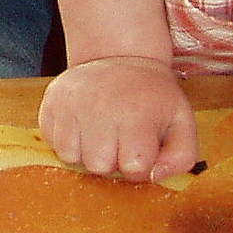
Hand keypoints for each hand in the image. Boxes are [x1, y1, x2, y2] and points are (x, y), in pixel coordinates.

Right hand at [40, 56, 198, 181]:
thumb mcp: (182, 122)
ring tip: (101, 133)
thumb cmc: (153, 97)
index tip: (142, 147)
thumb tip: (153, 177)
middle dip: (111, 160)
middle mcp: (98, 108)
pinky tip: (83, 126)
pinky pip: (53, 143)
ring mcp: (70, 104)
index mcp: (136, 115)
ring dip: (87, 153)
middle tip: (119, 139)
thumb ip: (181, 158)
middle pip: (98, 166)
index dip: (140, 165)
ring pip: (71, 157)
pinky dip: (68, 141)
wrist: (120, 55)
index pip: (133, 169)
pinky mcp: (50, 102)